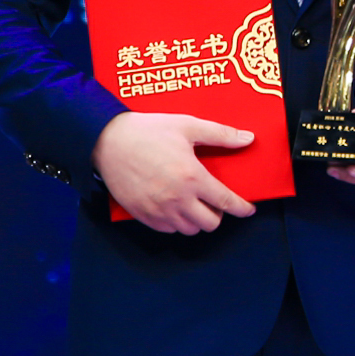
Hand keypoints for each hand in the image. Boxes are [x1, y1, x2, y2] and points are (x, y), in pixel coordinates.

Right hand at [91, 111, 257, 234]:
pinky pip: (167, 229)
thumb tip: (247, 139)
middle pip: (209, 224)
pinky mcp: (142, 215)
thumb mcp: (187, 126)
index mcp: (192, 177)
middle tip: (214, 202)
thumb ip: (220, 134)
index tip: (247, 209)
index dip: (241, 208)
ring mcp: (158, 209)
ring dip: (196, 220)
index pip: (225, 202)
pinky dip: (176, 223)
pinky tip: (175, 207)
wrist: (107, 140)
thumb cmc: (148, 131)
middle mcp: (177, 198)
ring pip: (189, 229)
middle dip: (217, 215)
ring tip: (194, 204)